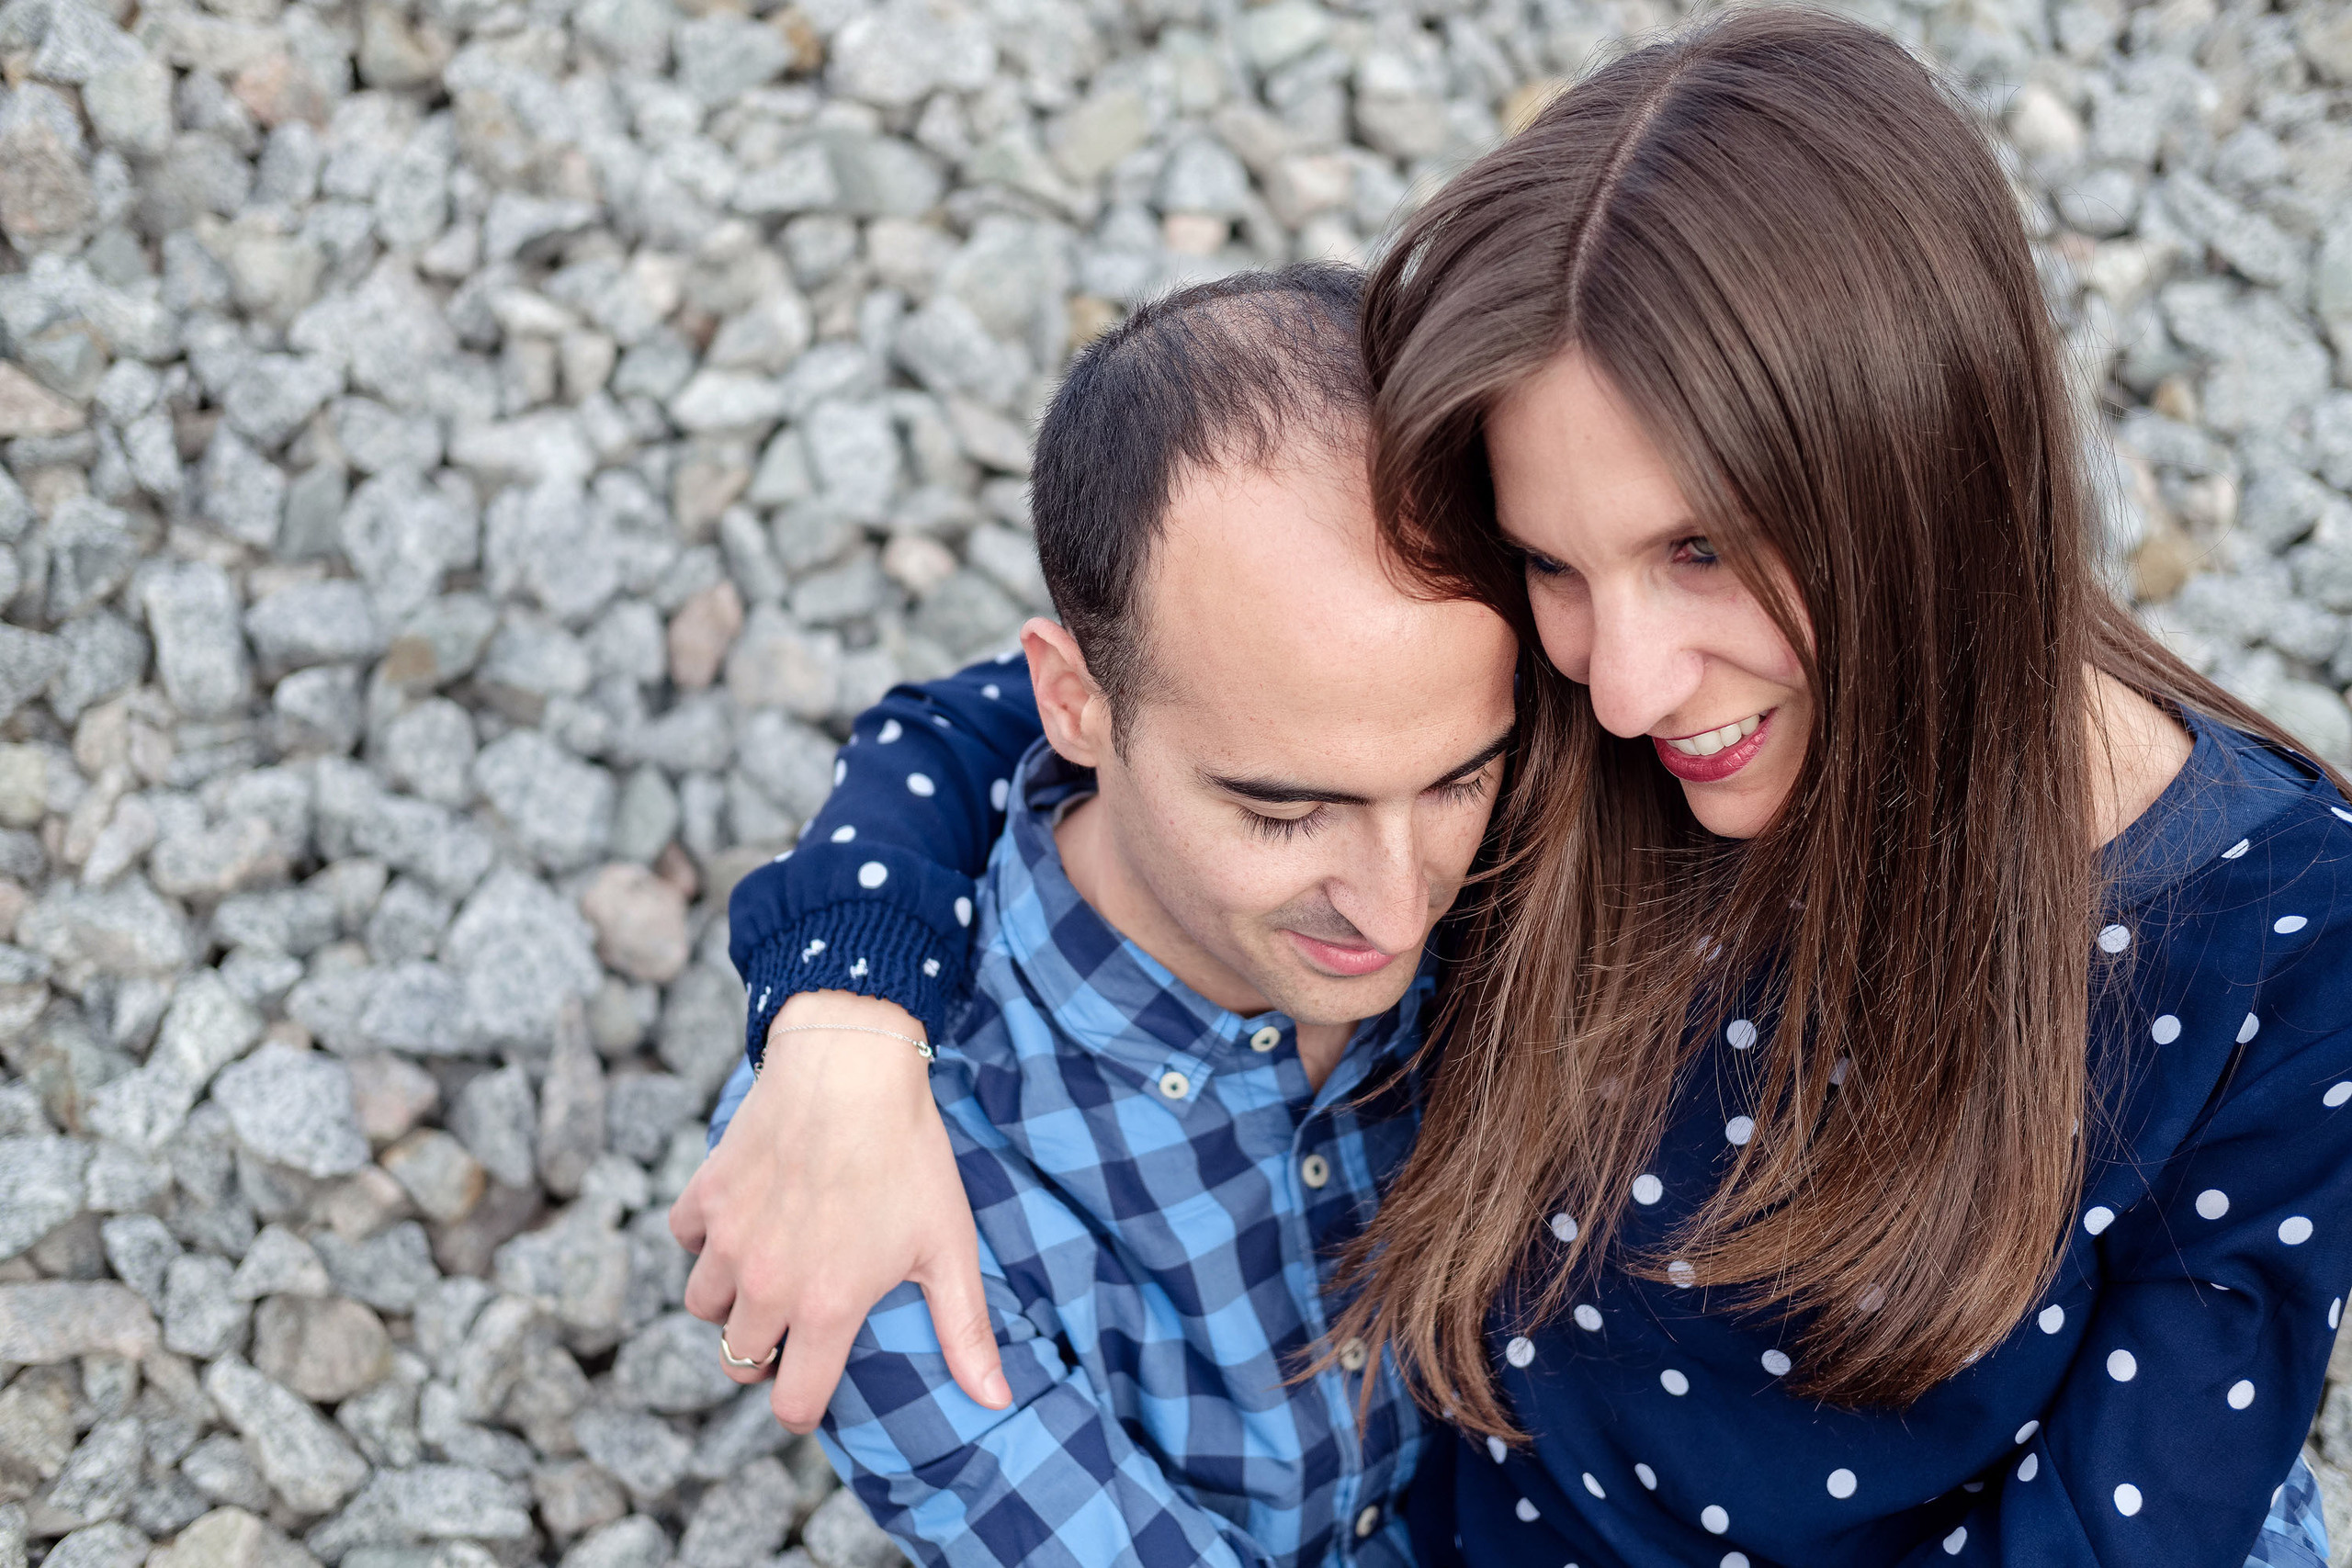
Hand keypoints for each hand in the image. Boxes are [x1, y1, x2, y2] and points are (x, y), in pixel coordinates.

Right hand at [670, 990, 1009, 1431]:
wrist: (851, 1064)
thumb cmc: (908, 1153)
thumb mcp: (949, 1244)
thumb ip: (966, 1330)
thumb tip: (996, 1401)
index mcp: (825, 1307)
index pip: (793, 1404)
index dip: (805, 1407)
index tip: (815, 1388)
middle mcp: (765, 1284)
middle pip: (738, 1361)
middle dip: (765, 1355)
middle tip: (796, 1325)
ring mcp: (727, 1239)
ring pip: (703, 1304)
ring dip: (731, 1300)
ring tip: (769, 1273)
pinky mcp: (705, 1194)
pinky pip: (686, 1239)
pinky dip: (707, 1237)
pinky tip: (744, 1218)